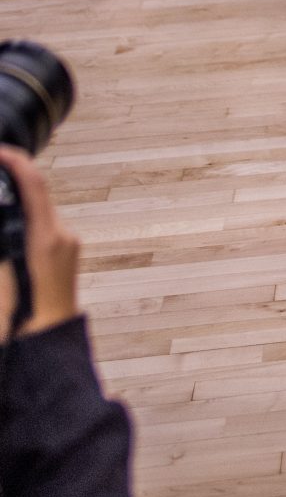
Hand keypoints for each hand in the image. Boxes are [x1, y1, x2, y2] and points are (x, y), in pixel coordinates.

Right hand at [0, 146, 80, 333]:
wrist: (49, 346)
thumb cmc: (23, 319)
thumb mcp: (2, 277)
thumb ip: (3, 243)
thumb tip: (2, 221)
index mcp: (47, 237)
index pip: (34, 184)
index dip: (17, 161)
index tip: (0, 151)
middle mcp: (63, 235)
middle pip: (37, 195)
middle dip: (13, 182)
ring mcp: (68, 244)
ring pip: (40, 212)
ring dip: (19, 205)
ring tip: (0, 196)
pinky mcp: (66, 254)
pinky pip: (44, 228)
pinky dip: (26, 223)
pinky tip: (11, 230)